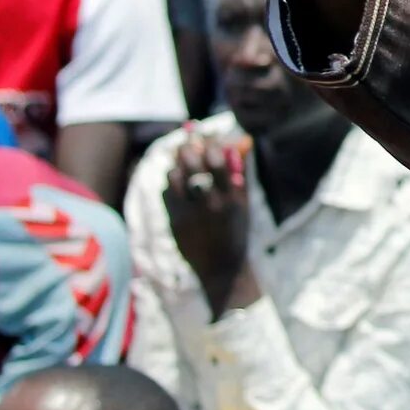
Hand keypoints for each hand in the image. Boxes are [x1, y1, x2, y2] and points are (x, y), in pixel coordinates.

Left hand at [163, 133, 252, 300]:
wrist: (221, 269)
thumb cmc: (235, 232)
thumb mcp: (243, 204)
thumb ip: (239, 175)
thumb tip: (233, 145)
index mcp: (231, 198)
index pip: (217, 160)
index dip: (209, 145)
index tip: (207, 141)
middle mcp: (210, 204)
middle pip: (192, 164)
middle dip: (188, 149)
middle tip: (188, 145)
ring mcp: (190, 213)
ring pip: (174, 176)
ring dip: (177, 166)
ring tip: (181, 165)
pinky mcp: (174, 222)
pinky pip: (166, 193)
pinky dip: (170, 184)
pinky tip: (176, 185)